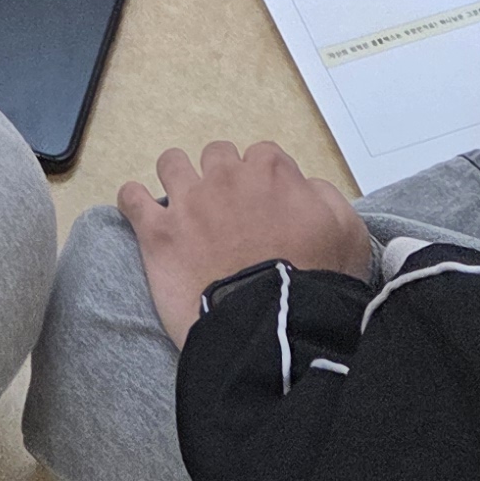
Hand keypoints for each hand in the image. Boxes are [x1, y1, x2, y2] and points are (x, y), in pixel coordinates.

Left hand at [122, 142, 376, 344]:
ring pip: (172, 163)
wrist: (270, 324)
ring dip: (178, 179)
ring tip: (183, 206)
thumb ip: (324, 196)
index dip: (264, 181)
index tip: (265, 206)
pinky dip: (133, 200)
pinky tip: (139, 210)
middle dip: (221, 177)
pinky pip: (131, 198)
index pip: (262, 156)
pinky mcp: (158, 233)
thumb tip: (303, 186)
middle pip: (216, 155)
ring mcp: (187, 201)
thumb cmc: (315, 282)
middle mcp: (225, 176)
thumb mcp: (348, 232)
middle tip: (228, 211)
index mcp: (270, 171)